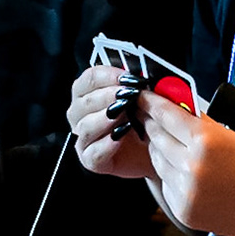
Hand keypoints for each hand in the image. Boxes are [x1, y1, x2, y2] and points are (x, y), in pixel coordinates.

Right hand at [68, 66, 154, 180]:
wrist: (154, 152)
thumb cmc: (144, 123)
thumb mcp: (140, 99)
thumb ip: (134, 86)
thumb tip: (139, 76)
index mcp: (87, 94)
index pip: (88, 78)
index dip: (107, 75)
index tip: (127, 78)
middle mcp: (80, 115)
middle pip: (84, 102)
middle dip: (107, 96)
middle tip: (127, 95)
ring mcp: (83, 138)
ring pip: (85, 126)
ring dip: (105, 119)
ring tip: (124, 115)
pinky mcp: (90, 160)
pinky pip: (93, 152)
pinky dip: (106, 144)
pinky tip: (119, 137)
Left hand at [141, 94, 234, 235]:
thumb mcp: (230, 135)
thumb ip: (199, 120)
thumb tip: (172, 102)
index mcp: (206, 141)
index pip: (166, 115)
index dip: (150, 103)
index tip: (141, 97)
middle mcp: (192, 166)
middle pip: (156, 137)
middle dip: (151, 124)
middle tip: (146, 115)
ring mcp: (186, 191)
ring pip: (157, 161)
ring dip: (159, 149)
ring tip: (170, 144)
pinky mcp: (183, 210)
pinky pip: (166, 184)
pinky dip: (170, 175)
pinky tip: (184, 171)